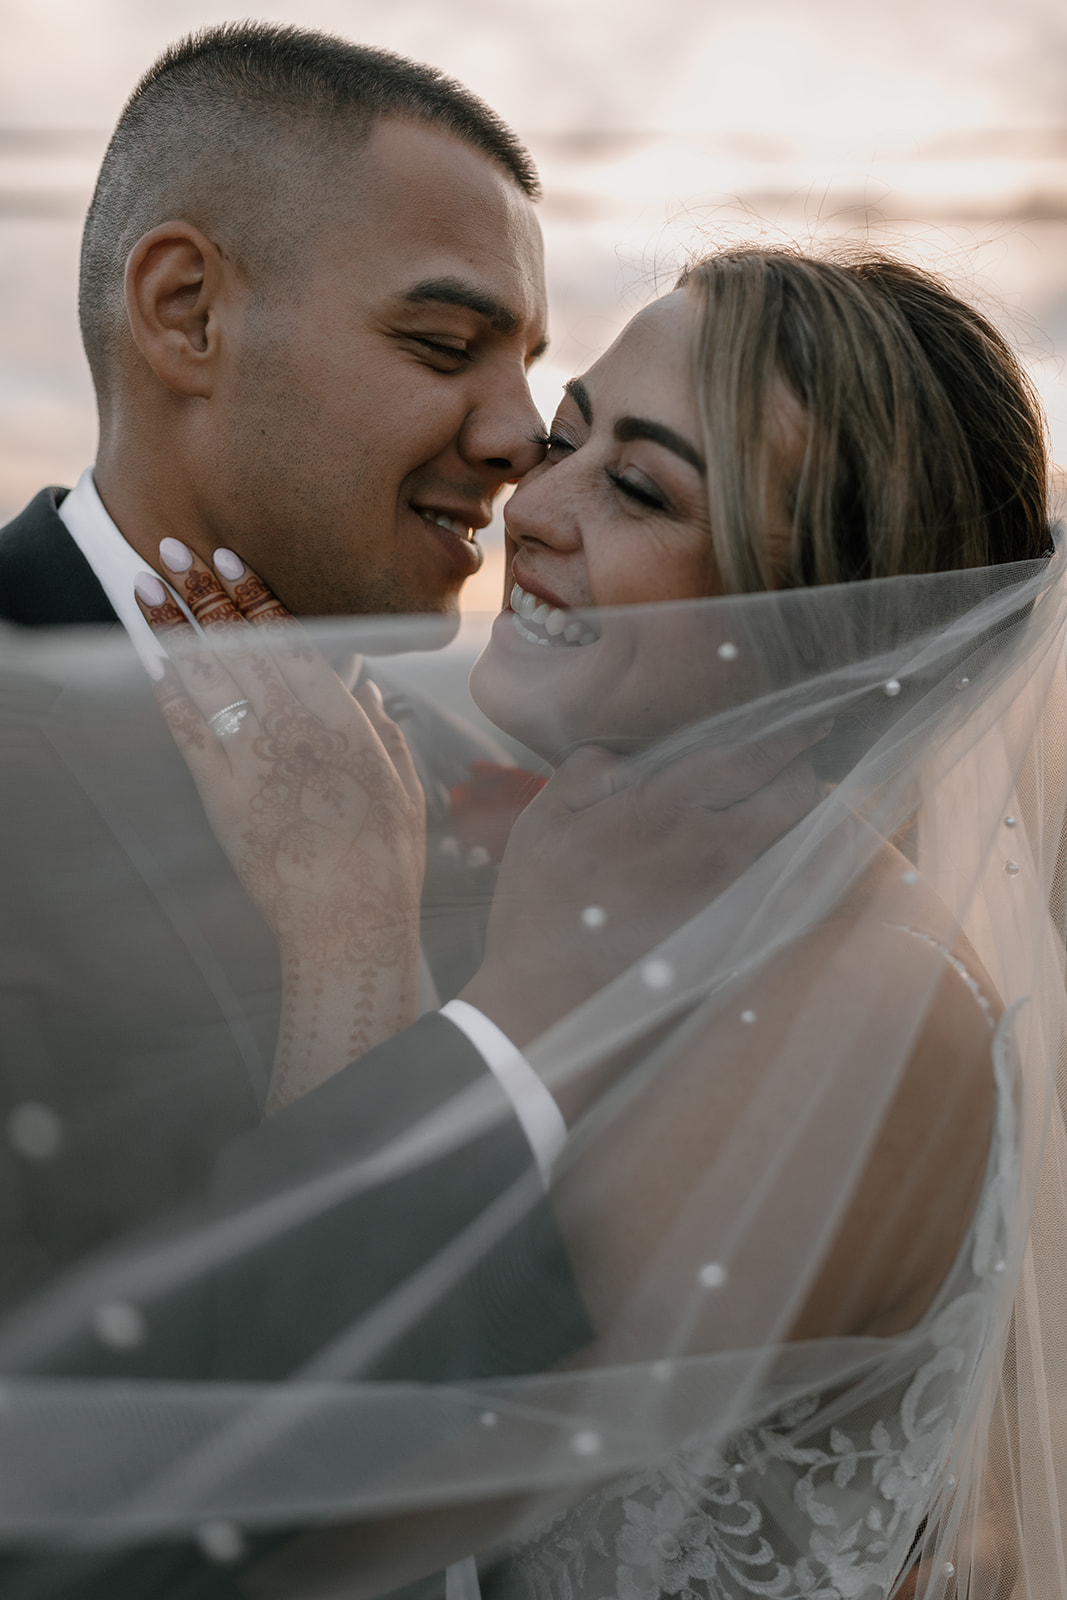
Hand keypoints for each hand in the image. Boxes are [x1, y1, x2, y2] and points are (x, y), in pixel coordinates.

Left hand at [134, 541, 424, 1110]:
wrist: (348, 919)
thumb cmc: (385, 860)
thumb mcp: (400, 785)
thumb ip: (381, 730)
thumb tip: (362, 689)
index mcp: (340, 717)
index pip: (289, 637)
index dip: (253, 593)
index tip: (228, 556)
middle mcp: (294, 725)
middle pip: (239, 642)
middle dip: (201, 592)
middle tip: (171, 549)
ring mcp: (253, 756)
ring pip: (205, 675)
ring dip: (171, 626)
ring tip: (144, 587)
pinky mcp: (223, 794)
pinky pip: (188, 731)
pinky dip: (168, 694)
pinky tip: (151, 666)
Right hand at [459, 727, 825, 1074]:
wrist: (552, 1002)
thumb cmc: (541, 911)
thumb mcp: (543, 821)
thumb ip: (589, 768)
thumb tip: (628, 750)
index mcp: (667, 810)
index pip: (755, 753)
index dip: (790, 730)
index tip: (808, 714)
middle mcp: (715, 850)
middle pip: (796, 794)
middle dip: (800, 768)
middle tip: (790, 756)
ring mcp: (732, 896)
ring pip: (798, 837)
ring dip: (796, 812)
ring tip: (775, 800)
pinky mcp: (736, 932)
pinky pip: (783, 880)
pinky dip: (785, 854)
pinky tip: (760, 851)